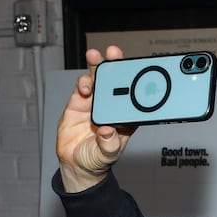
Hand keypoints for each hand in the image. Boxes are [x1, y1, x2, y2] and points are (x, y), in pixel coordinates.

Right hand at [56, 46, 134, 191]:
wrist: (76, 162)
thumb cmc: (97, 158)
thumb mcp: (106, 155)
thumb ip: (109, 145)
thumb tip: (108, 132)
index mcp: (126, 117)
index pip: (135, 97)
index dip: (137, 83)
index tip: (139, 72)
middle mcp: (113, 106)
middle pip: (117, 82)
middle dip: (117, 66)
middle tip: (114, 54)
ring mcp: (96, 102)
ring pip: (99, 79)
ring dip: (97, 67)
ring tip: (95, 57)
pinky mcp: (80, 102)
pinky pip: (83, 87)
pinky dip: (83, 83)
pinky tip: (84, 88)